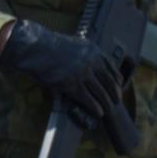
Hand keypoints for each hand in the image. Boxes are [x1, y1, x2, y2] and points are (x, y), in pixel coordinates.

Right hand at [0, 19, 120, 120]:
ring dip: (106, 102)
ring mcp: (83, 74)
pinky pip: (88, 99)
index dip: (117, 78)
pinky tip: (99, 112)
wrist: (36, 48)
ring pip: (100, 92)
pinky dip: (95, 107)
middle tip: (117, 100)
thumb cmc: (49, 46)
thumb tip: (89, 64)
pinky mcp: (73, 85)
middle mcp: (92, 61)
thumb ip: (83, 54)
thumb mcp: (73, 45)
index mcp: (93, 50)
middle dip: (114, 92)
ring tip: (109, 109)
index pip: (111, 66)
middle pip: (109, 81)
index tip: (120, 84)